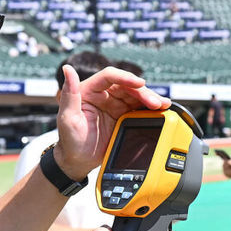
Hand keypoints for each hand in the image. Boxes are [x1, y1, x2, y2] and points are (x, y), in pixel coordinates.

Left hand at [54, 65, 169, 178]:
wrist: (79, 161)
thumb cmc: (69, 140)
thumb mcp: (67, 118)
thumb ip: (70, 94)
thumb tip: (67, 68)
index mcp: (88, 90)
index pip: (109, 77)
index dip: (125, 77)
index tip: (139, 83)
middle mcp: (103, 94)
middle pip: (127, 86)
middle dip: (143, 92)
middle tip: (155, 103)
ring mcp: (114, 105)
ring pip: (136, 96)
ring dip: (150, 98)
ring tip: (163, 105)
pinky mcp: (123, 116)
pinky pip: (139, 108)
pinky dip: (150, 108)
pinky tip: (162, 109)